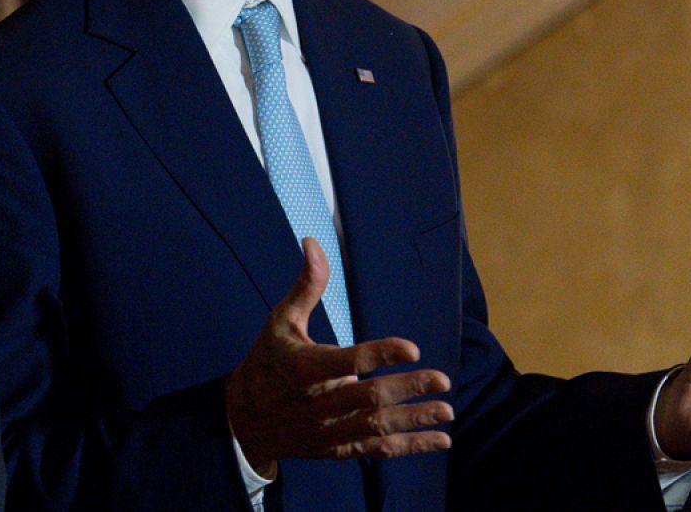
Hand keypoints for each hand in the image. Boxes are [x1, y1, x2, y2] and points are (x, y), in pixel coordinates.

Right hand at [225, 237, 453, 470]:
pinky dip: (411, 446)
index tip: (412, 348)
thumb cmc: (266, 361)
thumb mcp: (280, 321)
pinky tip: (440, 440)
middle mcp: (318, 402)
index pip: (349, 360)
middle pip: (370, 396)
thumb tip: (313, 242)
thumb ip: (307, 285)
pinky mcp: (337, 448)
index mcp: (305, 367)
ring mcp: (328, 429)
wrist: (243, 420)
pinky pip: (378, 450)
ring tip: (447, 412)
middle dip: (409, 388)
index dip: (382, 354)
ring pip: (378, 426)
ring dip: (415, 419)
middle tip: (443, 380)